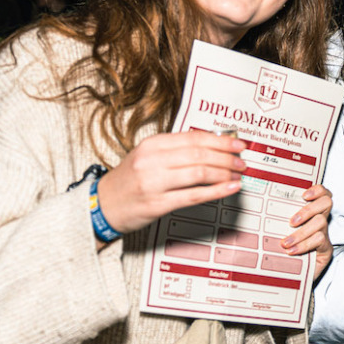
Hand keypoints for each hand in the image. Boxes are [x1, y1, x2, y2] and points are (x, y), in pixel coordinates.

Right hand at [95, 130, 245, 234]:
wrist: (102, 205)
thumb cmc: (128, 180)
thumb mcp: (146, 156)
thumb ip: (174, 150)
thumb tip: (210, 146)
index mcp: (152, 145)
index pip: (193, 138)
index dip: (220, 141)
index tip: (237, 143)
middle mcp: (152, 161)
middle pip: (199, 154)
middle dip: (226, 157)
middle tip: (241, 160)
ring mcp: (154, 183)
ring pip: (199, 173)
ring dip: (224, 173)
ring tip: (237, 174)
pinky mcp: (158, 204)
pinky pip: (193, 196)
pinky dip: (216, 191)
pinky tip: (229, 188)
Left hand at [282, 184, 333, 278]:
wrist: (289, 276)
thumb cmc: (282, 252)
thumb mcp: (278, 232)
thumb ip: (274, 219)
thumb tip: (257, 207)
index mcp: (310, 212)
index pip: (322, 193)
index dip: (317, 190)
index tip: (303, 195)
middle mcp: (320, 220)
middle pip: (326, 202)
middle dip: (308, 209)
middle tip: (291, 222)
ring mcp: (324, 234)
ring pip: (321, 222)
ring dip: (301, 232)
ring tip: (285, 243)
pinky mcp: (326, 249)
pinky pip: (319, 240)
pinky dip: (304, 244)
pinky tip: (291, 251)